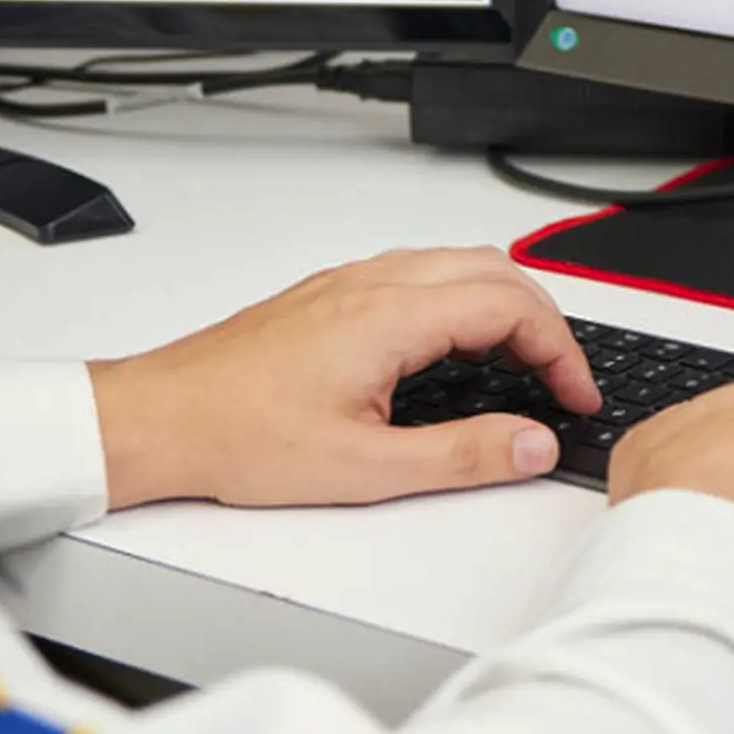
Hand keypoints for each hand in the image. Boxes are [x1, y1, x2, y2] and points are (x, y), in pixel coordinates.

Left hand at [87, 248, 599, 509]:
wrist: (158, 420)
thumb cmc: (237, 437)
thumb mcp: (364, 469)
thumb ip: (462, 456)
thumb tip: (532, 445)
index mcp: (388, 317)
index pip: (510, 307)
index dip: (560, 351)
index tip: (575, 396)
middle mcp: (371, 284)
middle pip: (495, 269)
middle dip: (545, 321)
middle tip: (562, 380)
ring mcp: (348, 283)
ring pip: (457, 263)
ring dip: (505, 305)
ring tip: (522, 365)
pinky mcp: (329, 294)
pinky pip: (420, 274)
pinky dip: (463, 301)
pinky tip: (457, 350)